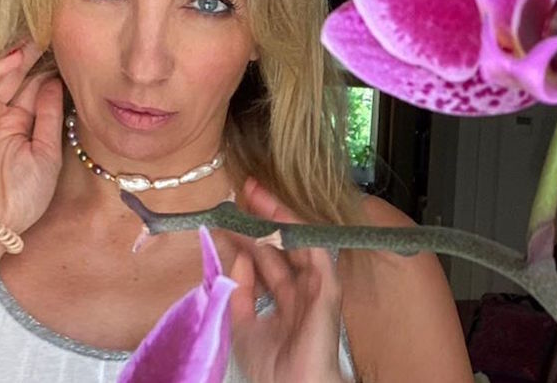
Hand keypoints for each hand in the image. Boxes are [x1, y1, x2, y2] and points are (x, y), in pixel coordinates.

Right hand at [0, 40, 63, 236]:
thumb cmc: (18, 201)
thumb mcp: (46, 154)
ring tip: (32, 39)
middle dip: (28, 58)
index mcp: (13, 127)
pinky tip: (12, 60)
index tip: (63, 50)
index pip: (28, 90)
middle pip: (11, 80)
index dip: (43, 70)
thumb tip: (54, 84)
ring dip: (10, 59)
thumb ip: (50, 117)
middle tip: (48, 34)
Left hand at [230, 177, 345, 382]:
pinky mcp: (327, 288)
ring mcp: (316, 288)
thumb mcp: (242, 323)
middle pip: (282, 246)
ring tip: (258, 193)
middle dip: (262, 217)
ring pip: (298, 242)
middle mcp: (302, 290)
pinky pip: (315, 252)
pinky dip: (299, 232)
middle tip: (244, 191)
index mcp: (286, 301)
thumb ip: (239, 289)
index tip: (230, 217)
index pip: (266, 260)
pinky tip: (281, 213)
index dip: (249, 237)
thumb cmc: (273, 368)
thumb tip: (238, 255)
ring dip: (278, 215)